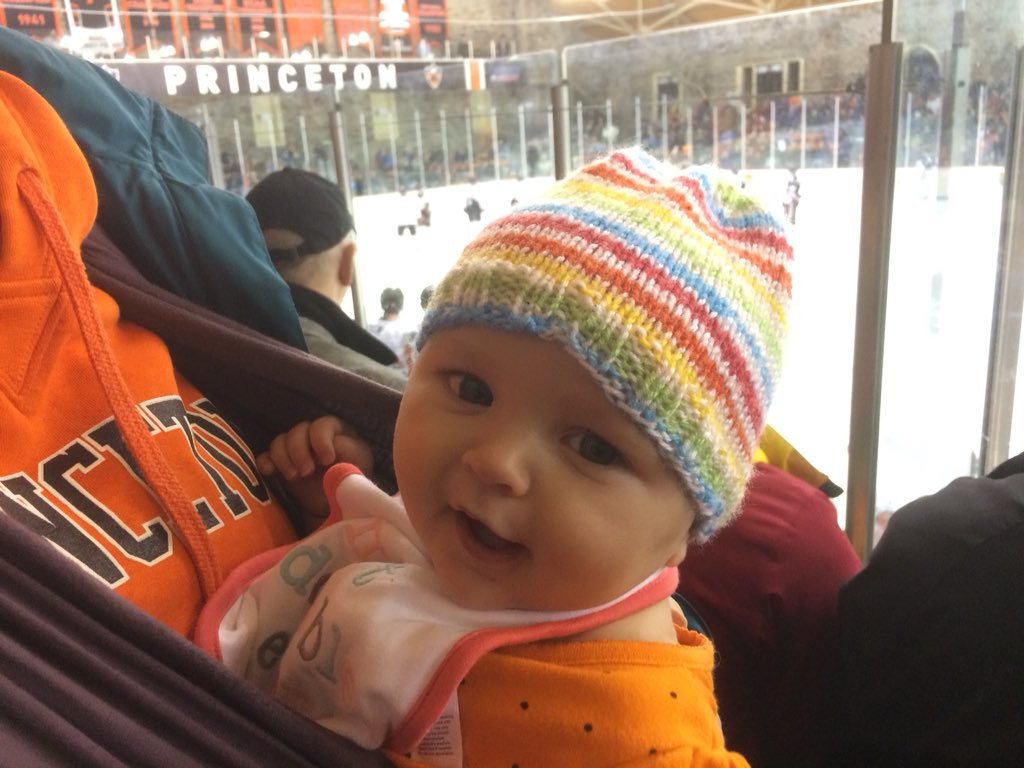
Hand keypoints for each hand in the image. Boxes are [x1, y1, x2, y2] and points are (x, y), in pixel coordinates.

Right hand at [257, 416, 374, 531]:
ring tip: (294, 477)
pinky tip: (269, 473)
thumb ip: (347, 452)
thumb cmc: (352, 482)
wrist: (339, 506)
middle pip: (298, 431)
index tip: (326, 460)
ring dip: (283, 457)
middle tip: (306, 471)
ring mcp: (295, 451)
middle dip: (299, 450)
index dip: (321, 440)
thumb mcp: (357, 466)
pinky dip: (265, 462)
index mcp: (335, 433)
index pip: (322, 425)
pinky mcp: (282, 466)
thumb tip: (332, 446)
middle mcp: (313, 437)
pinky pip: (266, 456)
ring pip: (280, 441)